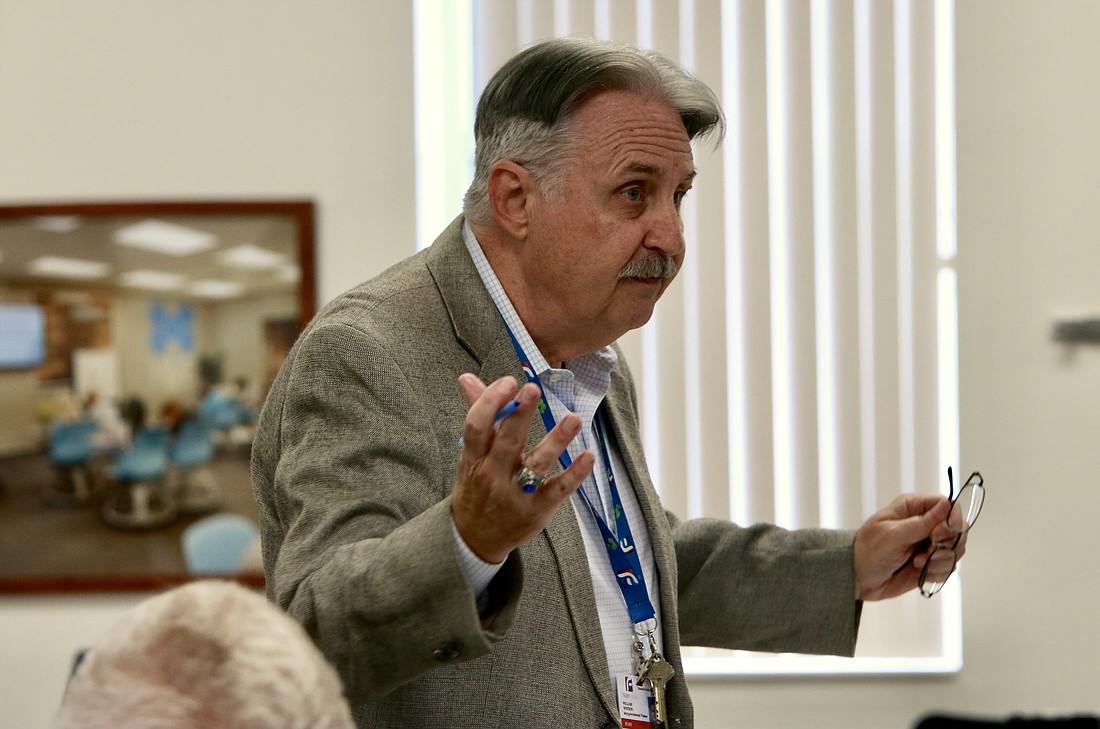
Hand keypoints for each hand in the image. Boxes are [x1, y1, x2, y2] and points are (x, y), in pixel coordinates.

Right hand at [450, 373, 593, 563]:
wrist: (474, 538)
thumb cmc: (476, 486)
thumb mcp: (470, 454)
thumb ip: (478, 414)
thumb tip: (467, 378)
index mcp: (474, 458)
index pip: (477, 426)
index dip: (490, 402)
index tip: (508, 382)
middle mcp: (493, 475)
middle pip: (507, 441)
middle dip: (520, 414)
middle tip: (533, 389)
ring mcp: (516, 494)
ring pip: (537, 464)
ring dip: (557, 440)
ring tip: (573, 418)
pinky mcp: (537, 510)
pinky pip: (558, 489)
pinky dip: (575, 474)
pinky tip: (588, 456)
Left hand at [853, 492, 964, 600]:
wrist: (858, 578)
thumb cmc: (869, 551)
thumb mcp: (893, 535)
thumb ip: (922, 523)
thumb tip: (947, 504)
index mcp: (913, 507)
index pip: (949, 506)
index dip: (951, 521)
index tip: (936, 536)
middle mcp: (925, 523)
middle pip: (958, 529)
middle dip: (947, 545)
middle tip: (926, 553)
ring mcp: (928, 544)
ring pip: (955, 550)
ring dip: (940, 561)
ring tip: (916, 563)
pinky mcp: (930, 563)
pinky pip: (948, 568)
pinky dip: (936, 572)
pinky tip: (918, 572)